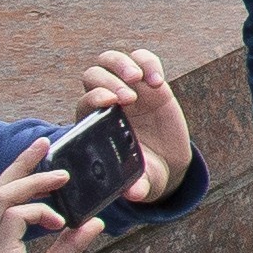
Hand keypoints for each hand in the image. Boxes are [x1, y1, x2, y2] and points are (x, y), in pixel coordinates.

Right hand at [0, 133, 112, 252]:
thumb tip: (92, 222)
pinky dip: (37, 212)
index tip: (40, 150)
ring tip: (62, 180)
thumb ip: (67, 247)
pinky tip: (57, 221)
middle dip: (22, 165)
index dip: (16, 171)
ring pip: (0, 199)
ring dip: (33, 185)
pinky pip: (12, 220)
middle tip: (48, 146)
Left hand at [82, 44, 188, 205]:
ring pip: (111, 60)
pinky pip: (142, 59)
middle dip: (109, 80)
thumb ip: (137, 185)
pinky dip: (149, 63)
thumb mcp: (142, 181)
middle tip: (130, 97)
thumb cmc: (145, 172)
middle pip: (94, 74)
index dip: (96, 97)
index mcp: (96, 123)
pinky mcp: (149, 81)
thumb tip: (135, 194)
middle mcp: (107, 101)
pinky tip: (158, 81)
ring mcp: (128, 87)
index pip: (86, 100)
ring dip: (123, 64)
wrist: (166, 161)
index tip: (112, 103)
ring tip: (140, 79)